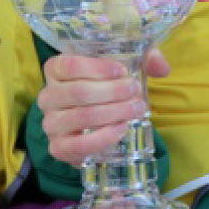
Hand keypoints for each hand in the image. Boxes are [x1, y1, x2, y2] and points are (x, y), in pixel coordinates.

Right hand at [38, 50, 169, 166]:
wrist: (92, 127)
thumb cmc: (105, 91)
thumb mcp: (121, 70)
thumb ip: (143, 61)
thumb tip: (161, 66)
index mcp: (54, 71)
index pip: (68, 65)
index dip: (97, 68)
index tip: (123, 71)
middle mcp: (47, 96)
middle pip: (78, 91)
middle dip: (113, 92)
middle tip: (136, 92)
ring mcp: (50, 124)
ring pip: (82, 116)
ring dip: (114, 113)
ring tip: (136, 109)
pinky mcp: (58, 148)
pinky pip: (79, 145)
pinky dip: (104, 137)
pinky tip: (122, 128)